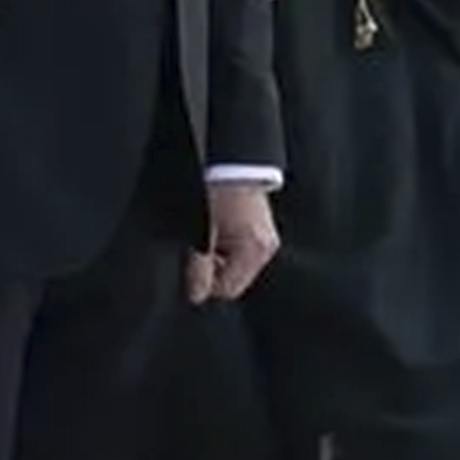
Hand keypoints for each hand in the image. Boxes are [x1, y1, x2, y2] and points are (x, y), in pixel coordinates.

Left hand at [187, 180, 280, 305]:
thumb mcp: (202, 232)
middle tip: (199, 246)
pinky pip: (242, 254)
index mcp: (254, 251)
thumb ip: (199, 266)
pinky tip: (219, 230)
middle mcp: (266, 249)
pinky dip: (227, 249)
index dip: (205, 282)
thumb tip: (197, 295)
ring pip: (237, 268)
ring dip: (219, 259)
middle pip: (234, 280)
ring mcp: (267, 241)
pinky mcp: (263, 233)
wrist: (234, 164)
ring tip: (209, 234)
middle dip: (213, 270)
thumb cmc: (218, 193)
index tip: (192, 264)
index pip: (228, 290)